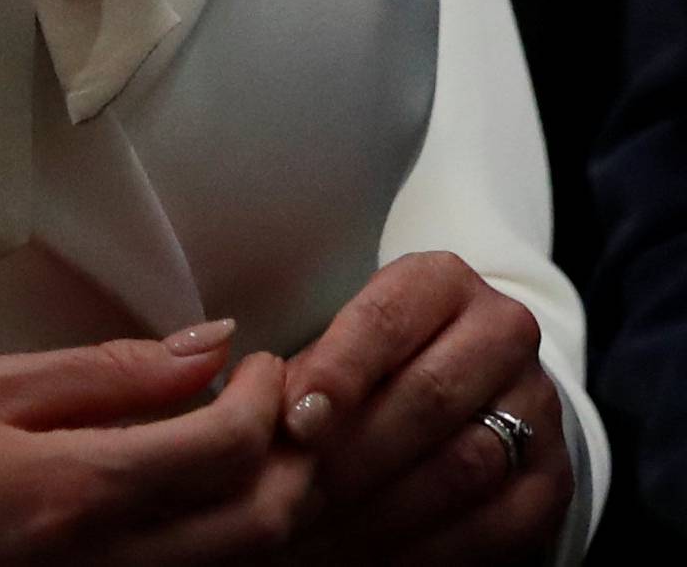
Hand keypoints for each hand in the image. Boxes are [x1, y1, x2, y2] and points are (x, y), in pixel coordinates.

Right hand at [0, 320, 319, 564]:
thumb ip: (113, 370)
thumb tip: (211, 343)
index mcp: (81, 490)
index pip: (223, 451)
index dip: (265, 399)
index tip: (261, 361)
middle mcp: (113, 564)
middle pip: (259, 525)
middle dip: (294, 457)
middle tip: (280, 401)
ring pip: (245, 566)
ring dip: (274, 503)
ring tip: (258, 443)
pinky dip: (232, 543)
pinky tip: (217, 497)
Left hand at [279, 252, 570, 561]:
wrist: (477, 389)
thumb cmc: (386, 361)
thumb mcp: (351, 343)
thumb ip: (316, 371)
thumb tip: (267, 413)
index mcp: (442, 281)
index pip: (387, 319)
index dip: (339, 371)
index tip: (295, 421)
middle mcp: (503, 331)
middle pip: (429, 395)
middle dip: (355, 453)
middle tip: (297, 497)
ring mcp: (538, 405)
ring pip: (464, 463)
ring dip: (387, 510)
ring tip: (324, 537)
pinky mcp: (553, 477)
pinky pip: (498, 525)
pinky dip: (433, 550)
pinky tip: (378, 561)